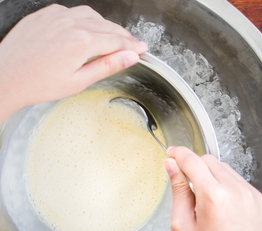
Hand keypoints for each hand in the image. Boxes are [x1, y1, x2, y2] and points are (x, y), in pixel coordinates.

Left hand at [0, 4, 147, 121]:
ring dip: (105, 25)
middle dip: (123, 36)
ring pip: (91, 15)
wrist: (5, 77)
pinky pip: (71, 10)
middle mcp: (70, 24)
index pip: (117, 41)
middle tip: (133, 44)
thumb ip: (107, 66)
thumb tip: (130, 57)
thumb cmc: (37, 83)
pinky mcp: (43, 15)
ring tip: (112, 36)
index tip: (142, 49)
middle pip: (107, 26)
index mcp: (82, 42)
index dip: (133, 46)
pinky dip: (84, 18)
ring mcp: (56, 17)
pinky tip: (86, 28)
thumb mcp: (79, 81)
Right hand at [165, 147, 261, 230]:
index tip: (171, 152)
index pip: (192, 160)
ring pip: (226, 170)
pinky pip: (239, 183)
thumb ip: (178, 192)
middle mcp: (237, 191)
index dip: (178, 153)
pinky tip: (222, 210)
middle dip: (195, 166)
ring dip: (212, 177)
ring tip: (206, 205)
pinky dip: (227, 187)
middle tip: (186, 184)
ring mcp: (252, 195)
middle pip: (210, 161)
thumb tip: (172, 168)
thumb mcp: (183, 228)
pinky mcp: (260, 201)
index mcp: (214, 196)